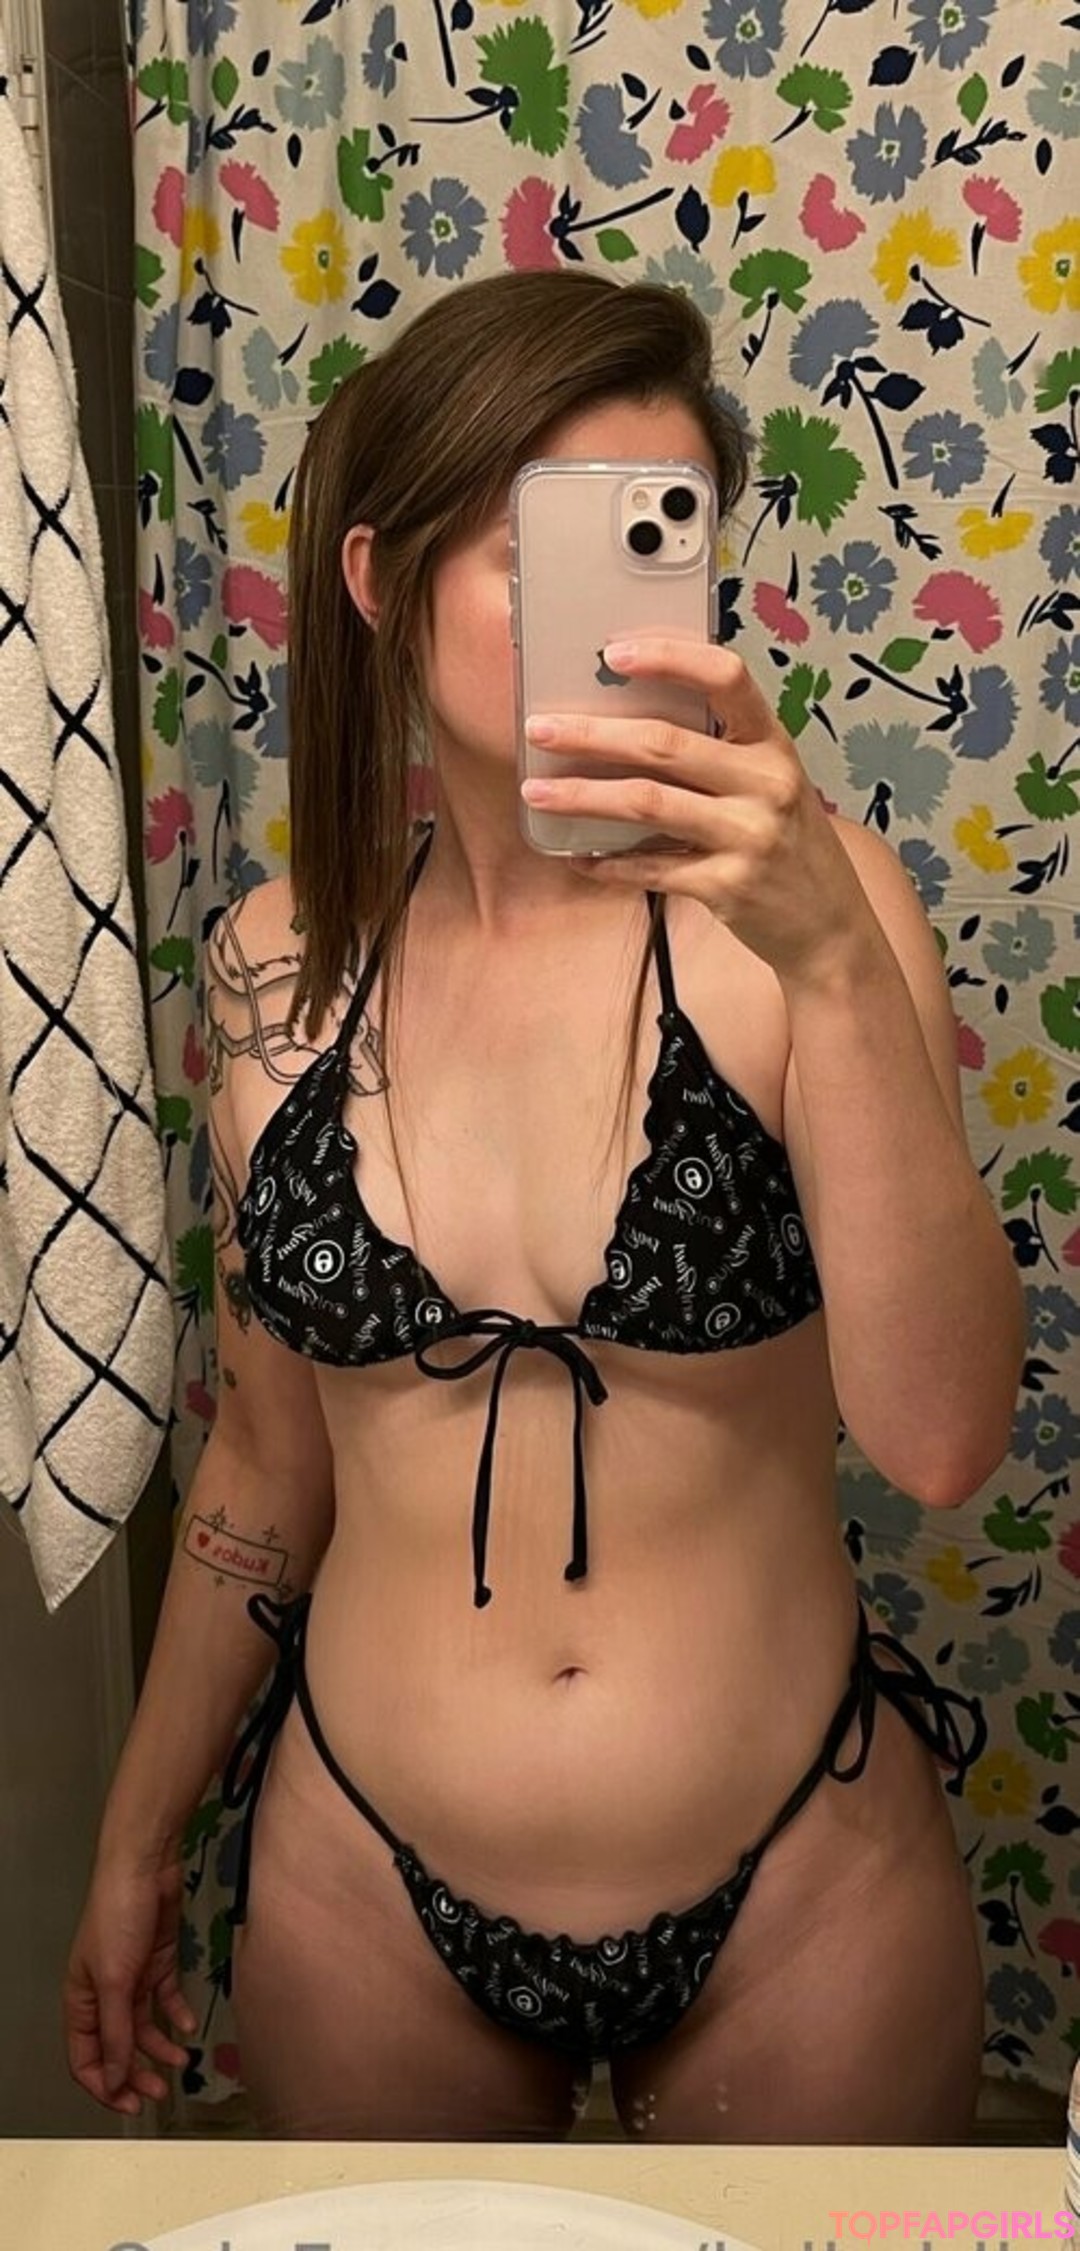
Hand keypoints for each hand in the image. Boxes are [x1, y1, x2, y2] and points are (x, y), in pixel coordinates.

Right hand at [63, 1846, 196, 2115]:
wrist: (146, 1867)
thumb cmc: (118, 1916)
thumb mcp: (114, 1982)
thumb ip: (116, 2032)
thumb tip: (116, 2078)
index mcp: (80, 2000)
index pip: (85, 2057)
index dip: (104, 2085)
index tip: (129, 2106)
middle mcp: (104, 1993)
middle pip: (116, 2047)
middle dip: (134, 2073)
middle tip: (159, 2093)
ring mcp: (132, 1978)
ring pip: (143, 2027)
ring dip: (158, 2048)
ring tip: (179, 2063)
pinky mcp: (157, 1962)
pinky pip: (165, 1999)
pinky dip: (175, 2015)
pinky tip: (187, 2027)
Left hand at [521, 637, 872, 985]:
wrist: (831, 927)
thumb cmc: (790, 846)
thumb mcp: (772, 786)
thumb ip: (720, 755)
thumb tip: (626, 727)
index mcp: (775, 745)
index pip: (727, 678)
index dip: (669, 658)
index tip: (613, 653)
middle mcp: (766, 783)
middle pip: (664, 744)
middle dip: (590, 734)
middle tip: (539, 728)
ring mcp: (748, 836)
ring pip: (646, 802)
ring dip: (582, 796)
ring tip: (536, 791)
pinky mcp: (727, 886)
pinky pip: (651, 868)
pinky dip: (608, 864)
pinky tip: (579, 857)